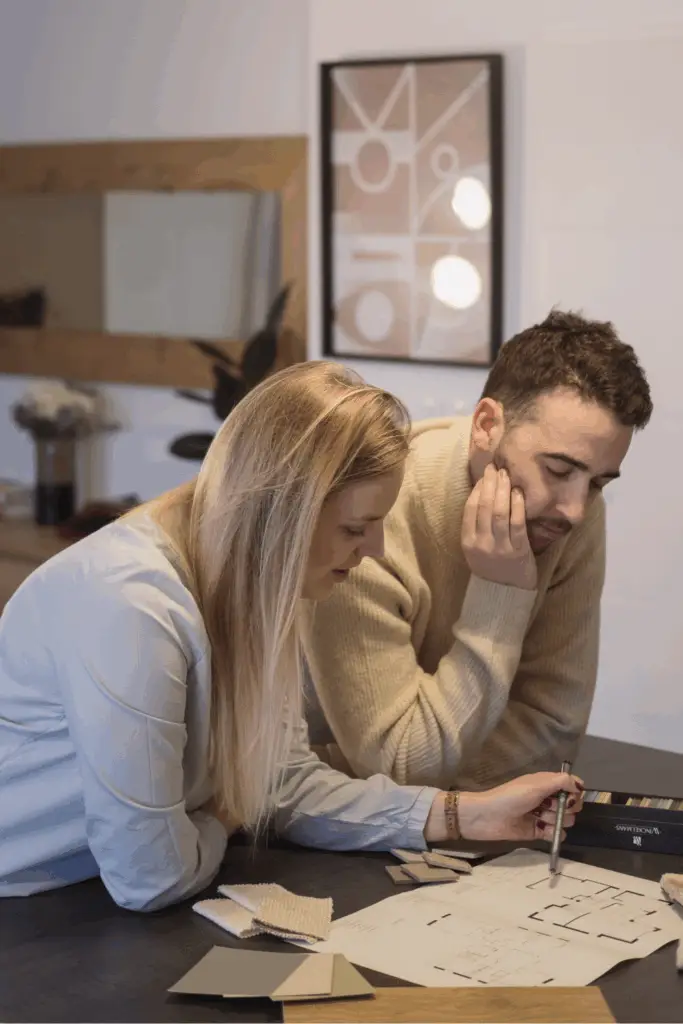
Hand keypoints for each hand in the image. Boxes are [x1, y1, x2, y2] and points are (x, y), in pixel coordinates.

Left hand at [457, 772, 583, 841]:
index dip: (574, 793)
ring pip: (565, 821)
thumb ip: (560, 782)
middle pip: (571, 805)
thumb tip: (580, 784)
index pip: (571, 787)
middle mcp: (546, 799)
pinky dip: (554, 834)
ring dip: (556, 820)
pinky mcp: (538, 831)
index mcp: (546, 784)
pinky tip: (542, 829)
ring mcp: (543, 816)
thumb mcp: (536, 785)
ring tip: (540, 817)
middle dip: (566, 808)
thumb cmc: (510, 797)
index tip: (569, 797)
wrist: (487, 817)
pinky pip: (556, 835)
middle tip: (549, 806)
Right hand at [462, 464, 536, 590]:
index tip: (485, 475)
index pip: (470, 509)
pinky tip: (518, 493)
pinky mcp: (519, 551)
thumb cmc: (491, 566)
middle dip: (490, 484)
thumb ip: (476, 525)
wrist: (505, 593)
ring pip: (500, 513)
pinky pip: (517, 524)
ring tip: (507, 475)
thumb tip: (483, 493)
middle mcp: (481, 544)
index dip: (478, 489)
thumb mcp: (476, 547)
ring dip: (503, 490)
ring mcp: (500, 548)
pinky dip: (517, 506)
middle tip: (496, 468)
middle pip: (485, 507)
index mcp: (467, 542)